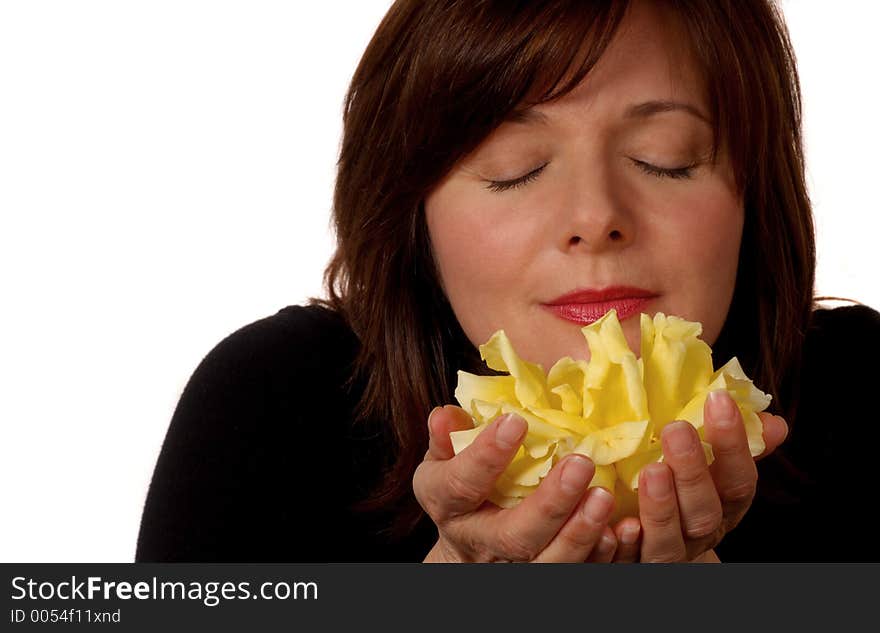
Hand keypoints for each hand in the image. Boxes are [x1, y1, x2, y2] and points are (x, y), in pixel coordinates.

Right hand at [414, 405, 619, 562]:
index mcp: (448, 505)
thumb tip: (446, 414)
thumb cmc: (464, 485)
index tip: (516, 421)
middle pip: (513, 535)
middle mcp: (480, 542)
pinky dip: (601, 557)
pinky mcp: (543, 573)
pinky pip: (576, 574)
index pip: (461, 484)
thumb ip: (448, 435)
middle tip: (581, 464)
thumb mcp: (445, 459)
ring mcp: (514, 566)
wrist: (469, 548)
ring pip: (548, 563)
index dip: (486, 456)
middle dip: (549, 504)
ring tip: (605, 497)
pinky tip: (621, 531)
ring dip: (580, 534)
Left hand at [610, 390, 788, 561]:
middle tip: (676, 430)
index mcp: (722, 502)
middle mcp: (700, 532)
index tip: (718, 399)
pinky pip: (628, 561)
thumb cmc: (667, 472)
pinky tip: (621, 523)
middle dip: (693, 471)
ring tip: (651, 470)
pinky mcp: (631, 564)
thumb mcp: (697, 453)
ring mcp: (668, 551)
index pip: (738, 478)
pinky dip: (625, 544)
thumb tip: (773, 422)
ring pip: (668, 539)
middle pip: (704, 510)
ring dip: (662, 507)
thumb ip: (725, 437)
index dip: (733, 443)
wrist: (635, 530)